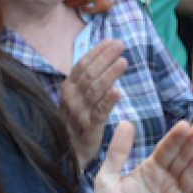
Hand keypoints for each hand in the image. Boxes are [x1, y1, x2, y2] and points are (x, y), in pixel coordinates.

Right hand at [62, 39, 126, 168]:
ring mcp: (79, 112)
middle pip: (90, 73)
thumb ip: (87, 80)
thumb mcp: (78, 98)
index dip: (97, 52)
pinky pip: (99, 111)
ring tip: (123, 62)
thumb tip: (102, 58)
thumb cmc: (77, 121)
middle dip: (105, 57)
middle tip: (121, 45)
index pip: (82, 64)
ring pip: (95, 89)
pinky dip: (108, 101)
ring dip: (110, 74)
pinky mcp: (89, 127)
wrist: (70, 152)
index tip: (111, 41)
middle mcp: (71, 97)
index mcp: (68, 87)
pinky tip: (118, 91)